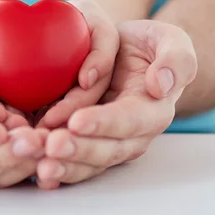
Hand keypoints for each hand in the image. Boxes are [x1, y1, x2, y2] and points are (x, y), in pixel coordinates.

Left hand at [36, 20, 197, 188]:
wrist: (127, 55)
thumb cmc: (148, 45)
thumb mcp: (169, 39)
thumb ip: (176, 58)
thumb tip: (160, 85)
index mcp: (153, 110)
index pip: (129, 120)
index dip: (104, 123)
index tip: (77, 120)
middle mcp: (133, 135)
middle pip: (107, 150)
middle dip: (79, 150)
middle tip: (50, 146)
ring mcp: (110, 144)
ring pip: (89, 163)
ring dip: (65, 166)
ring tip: (39, 164)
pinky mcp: (89, 145)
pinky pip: (75, 163)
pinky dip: (58, 171)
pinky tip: (38, 175)